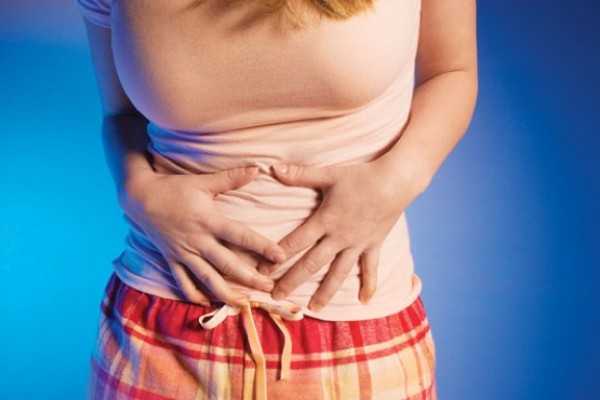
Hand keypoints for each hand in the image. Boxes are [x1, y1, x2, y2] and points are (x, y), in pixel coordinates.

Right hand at [120, 164, 287, 306]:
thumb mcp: (203, 182)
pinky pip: (183, 283)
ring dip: (226, 293)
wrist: (139, 197)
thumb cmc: (174, 187)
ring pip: (207, 279)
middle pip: (227, 264)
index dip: (262, 246)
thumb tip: (258, 168)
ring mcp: (183, 253)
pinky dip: (195, 295)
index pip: (241, 236)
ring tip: (244, 305)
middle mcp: (197, 241)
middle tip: (269, 286)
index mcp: (208, 221)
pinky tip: (209, 304)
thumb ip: (231, 178)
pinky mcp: (171, 260)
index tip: (281, 256)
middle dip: (250, 278)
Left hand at [256, 160, 424, 310]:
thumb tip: (272, 168)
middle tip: (277, 297)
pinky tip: (365, 302)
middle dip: (293, 281)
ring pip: (338, 273)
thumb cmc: (361, 176)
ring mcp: (358, 244)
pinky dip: (369, 285)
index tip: (262, 272)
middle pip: (312, 264)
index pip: (296, 242)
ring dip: (326, 292)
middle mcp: (339, 237)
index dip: (277, 257)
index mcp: (325, 221)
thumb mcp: (329, 174)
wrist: (396, 181)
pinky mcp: (374, 245)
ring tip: (314, 308)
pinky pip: (370, 268)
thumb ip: (300, 175)